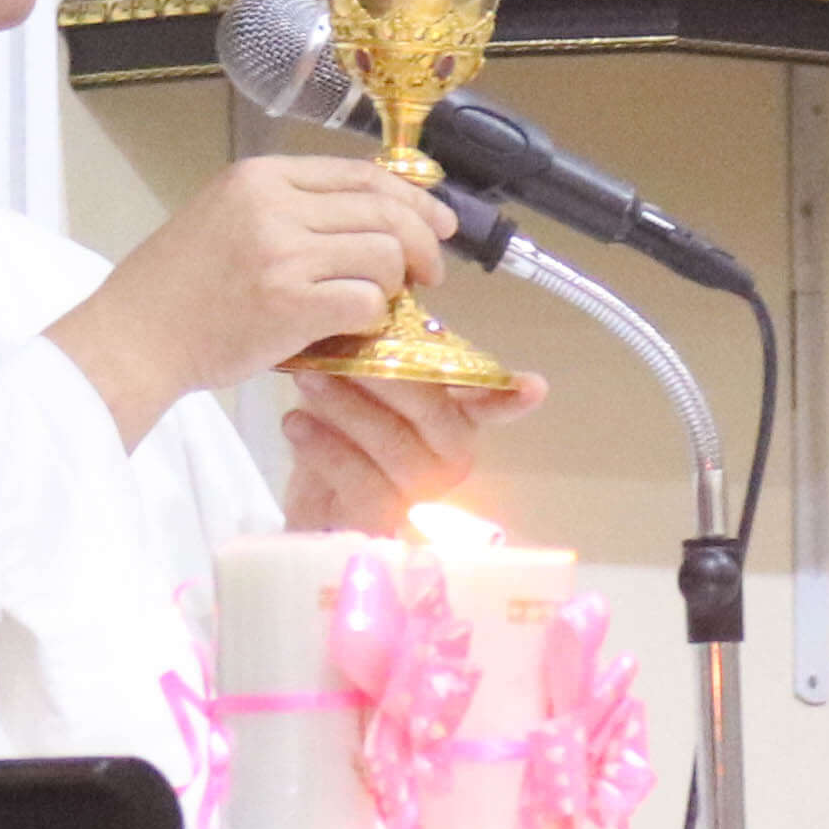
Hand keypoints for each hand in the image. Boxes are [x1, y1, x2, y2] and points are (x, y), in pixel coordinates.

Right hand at [48, 154, 446, 446]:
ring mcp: (282, 254)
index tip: (435, 222)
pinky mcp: (289, 304)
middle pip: (385, 210)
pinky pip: (368, 302)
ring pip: (384, 255)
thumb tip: (370, 217)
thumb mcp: (225, 216)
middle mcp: (273, 205)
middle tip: (429, 273)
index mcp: (260, 177)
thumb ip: (288, 208)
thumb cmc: (176, 287)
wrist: (134, 337)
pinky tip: (353, 328)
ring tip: (375, 304)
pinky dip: (372, 318)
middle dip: (421, 244)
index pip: (362, 174)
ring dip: (392, 286)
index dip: (412, 199)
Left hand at [278, 362, 543, 534]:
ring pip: (396, 448)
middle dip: (391, 379)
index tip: (533, 386)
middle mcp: (446, 459)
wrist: (306, 506)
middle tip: (342, 353)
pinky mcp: (381, 523)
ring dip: (349, 408)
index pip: (488, 404)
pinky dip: (325, 448)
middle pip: (436, 417)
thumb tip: (372, 306)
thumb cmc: (338, 439)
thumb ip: (374, 356)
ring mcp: (419, 496)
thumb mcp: (352, 390)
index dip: (509, 396)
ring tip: (307, 379)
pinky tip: (295, 423)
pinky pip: (361, 483)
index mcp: (449, 420)